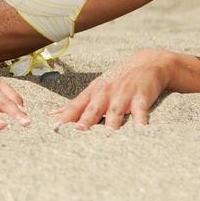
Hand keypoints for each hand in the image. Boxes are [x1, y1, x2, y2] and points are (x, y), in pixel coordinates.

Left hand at [48, 49, 175, 130]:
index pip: (75, 106)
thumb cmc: (116, 80)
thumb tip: (53, 115)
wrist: (146, 63)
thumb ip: (75, 105)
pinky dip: (140, 120)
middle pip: (93, 110)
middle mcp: (105, 94)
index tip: (55, 128)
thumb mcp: (94, 89)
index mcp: (92, 93)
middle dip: (84, 121)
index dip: (65, 117)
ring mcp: (123, 95)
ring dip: (111, 124)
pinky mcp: (141, 98)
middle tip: (77, 132)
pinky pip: (140, 111)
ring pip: (115, 112)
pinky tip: (139, 130)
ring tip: (107, 137)